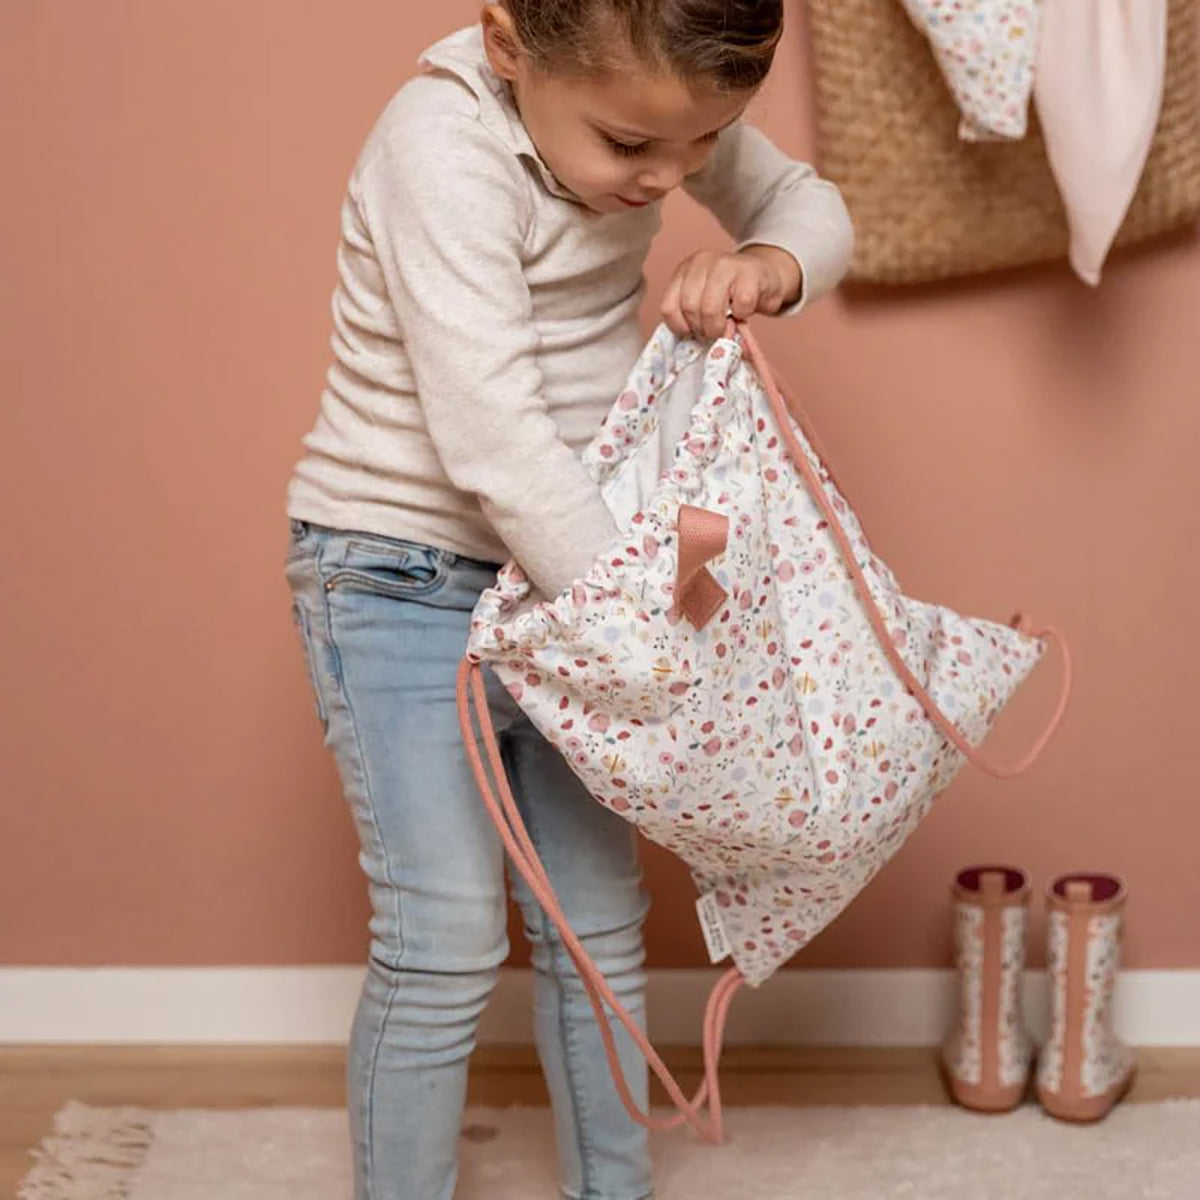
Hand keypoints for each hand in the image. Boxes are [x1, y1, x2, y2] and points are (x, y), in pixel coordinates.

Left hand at [660, 245, 802, 340]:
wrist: (765, 276)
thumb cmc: (731, 293)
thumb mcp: (703, 298)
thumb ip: (691, 314)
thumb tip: (688, 342)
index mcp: (685, 269)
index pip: (668, 307)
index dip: (679, 327)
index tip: (692, 333)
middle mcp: (702, 262)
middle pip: (689, 308)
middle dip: (701, 329)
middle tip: (712, 333)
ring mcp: (726, 264)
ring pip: (710, 308)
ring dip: (718, 327)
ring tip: (726, 328)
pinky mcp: (750, 273)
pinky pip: (740, 305)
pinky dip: (742, 315)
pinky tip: (743, 311)